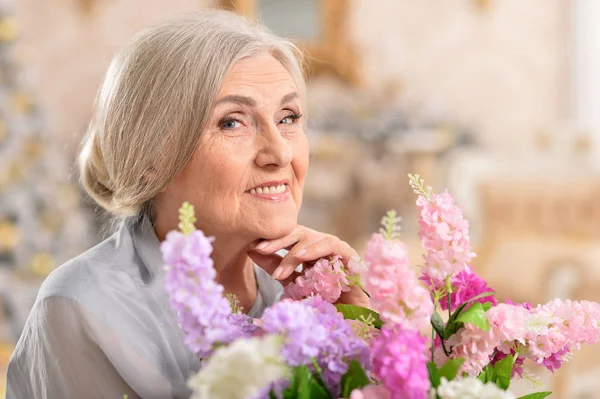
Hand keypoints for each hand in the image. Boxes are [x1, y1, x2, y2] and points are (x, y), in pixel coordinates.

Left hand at [247, 225, 369, 307]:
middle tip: (260, 248)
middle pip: (296, 233)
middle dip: (277, 240)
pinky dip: (315, 248)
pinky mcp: (349, 253)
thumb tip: (251, 250)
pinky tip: (302, 256)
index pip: (286, 239)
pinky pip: (330, 244)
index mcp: (305, 251)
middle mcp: (319, 246)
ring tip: (281, 268)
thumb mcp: (293, 285)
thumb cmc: (322, 305)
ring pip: (311, 237)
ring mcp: (334, 249)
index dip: (270, 241)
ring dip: (293, 251)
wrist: (349, 322)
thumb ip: (275, 267)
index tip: (252, 248)